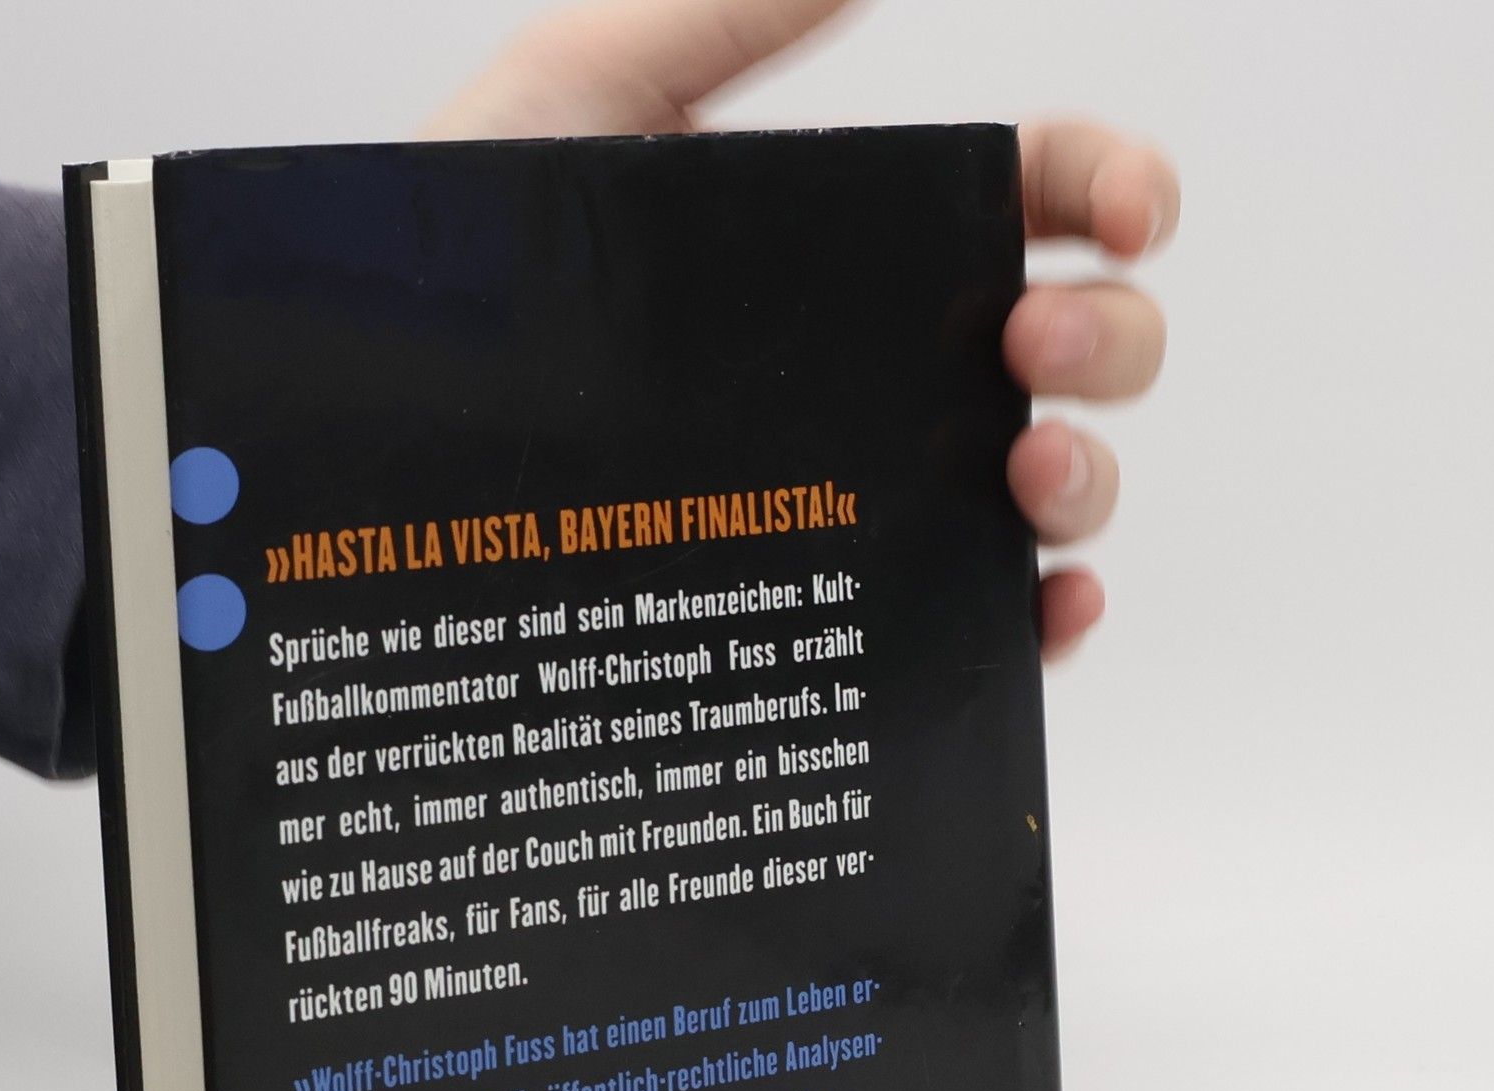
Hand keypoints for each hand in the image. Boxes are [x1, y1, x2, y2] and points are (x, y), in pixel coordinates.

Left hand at [425, 0, 1177, 659]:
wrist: (366, 433)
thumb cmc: (446, 272)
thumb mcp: (577, 92)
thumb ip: (722, 17)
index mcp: (840, 245)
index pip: (1023, 199)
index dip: (1108, 189)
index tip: (1127, 210)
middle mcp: (867, 373)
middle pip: (1066, 348)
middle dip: (1109, 337)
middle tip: (1032, 346)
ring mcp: (851, 496)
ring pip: (1036, 493)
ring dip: (1087, 480)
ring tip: (1025, 470)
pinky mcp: (815, 608)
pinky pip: (964, 627)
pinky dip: (1039, 623)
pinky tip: (1043, 608)